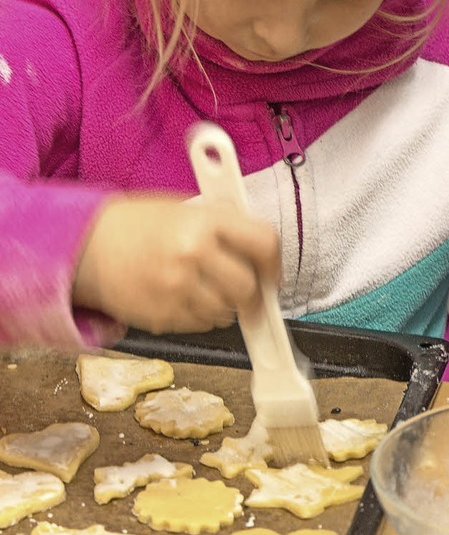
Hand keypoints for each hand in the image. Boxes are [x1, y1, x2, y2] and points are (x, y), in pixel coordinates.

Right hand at [72, 194, 280, 334]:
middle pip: (247, 288)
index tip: (271, 273)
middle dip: (249, 290)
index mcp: (204, 221)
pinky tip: (183, 296)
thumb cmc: (139, 223)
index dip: (274, 263)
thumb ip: (225, 226)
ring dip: (224, 305)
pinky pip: (201, 325)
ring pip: (226, 313)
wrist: (88, 246)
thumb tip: (263, 252)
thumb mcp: (186, 208)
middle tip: (240, 286)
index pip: (264, 243)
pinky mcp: (162, 316)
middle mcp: (193, 254)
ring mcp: (176, 289)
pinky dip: (200, 316)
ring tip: (202, 286)